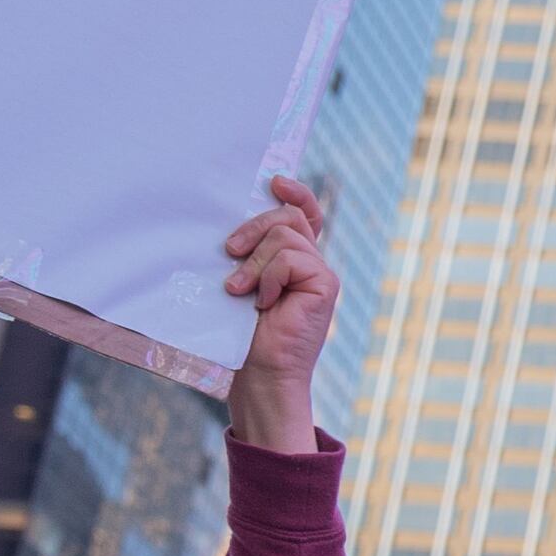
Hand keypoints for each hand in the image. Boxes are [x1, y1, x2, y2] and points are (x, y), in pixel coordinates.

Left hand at [219, 174, 334, 452]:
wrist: (260, 372)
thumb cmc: (242, 333)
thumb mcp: (241, 283)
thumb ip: (247, 255)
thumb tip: (230, 230)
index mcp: (293, 261)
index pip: (304, 215)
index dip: (296, 194)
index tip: (274, 183)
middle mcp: (311, 263)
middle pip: (288, 217)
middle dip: (253, 227)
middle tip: (229, 251)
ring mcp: (321, 273)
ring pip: (285, 235)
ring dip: (254, 262)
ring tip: (239, 291)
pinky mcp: (325, 284)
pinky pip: (291, 258)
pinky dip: (269, 276)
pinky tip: (263, 302)